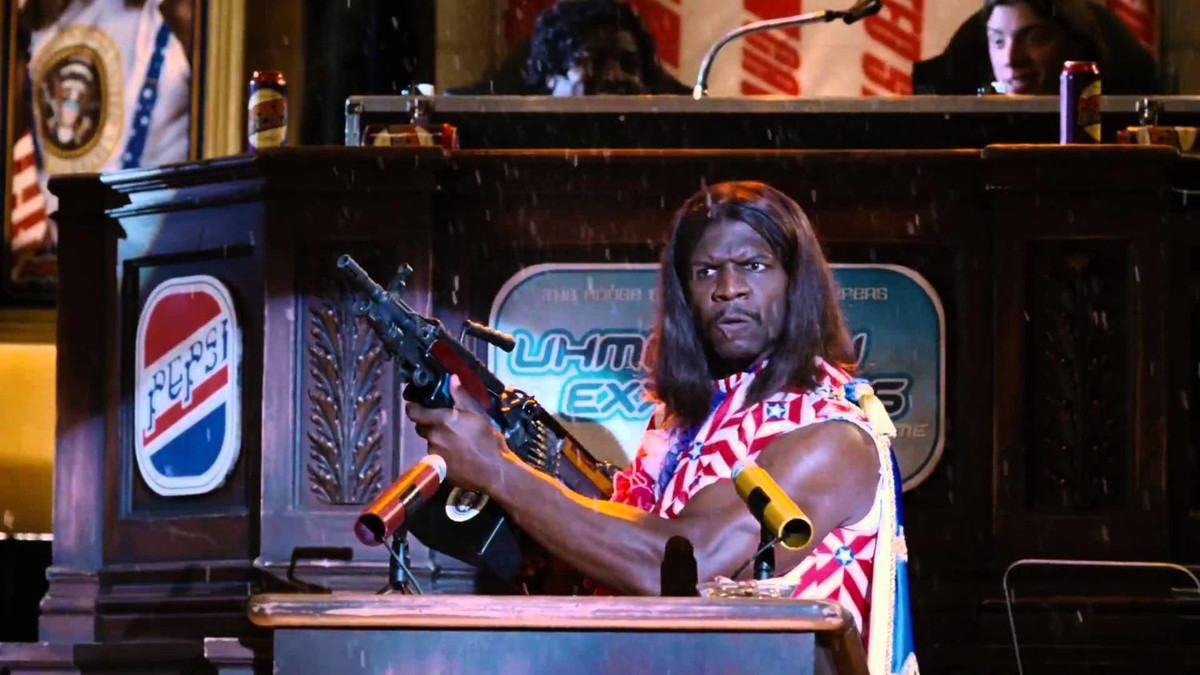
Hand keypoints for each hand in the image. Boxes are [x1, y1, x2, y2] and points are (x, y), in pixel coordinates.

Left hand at [404, 376, 509, 491]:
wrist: (493, 471)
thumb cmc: (487, 440)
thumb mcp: (478, 414)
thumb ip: (461, 396)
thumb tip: (452, 379)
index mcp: (441, 421)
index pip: (414, 412)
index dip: (412, 407)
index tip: (415, 405)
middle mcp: (433, 437)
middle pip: (421, 427)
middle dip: (428, 423)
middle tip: (444, 423)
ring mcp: (434, 454)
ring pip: (430, 442)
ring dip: (437, 439)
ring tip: (455, 441)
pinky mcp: (438, 467)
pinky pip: (435, 456)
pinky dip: (442, 453)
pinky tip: (457, 454)